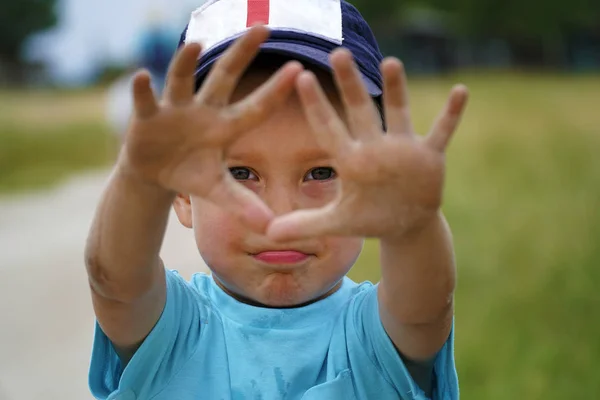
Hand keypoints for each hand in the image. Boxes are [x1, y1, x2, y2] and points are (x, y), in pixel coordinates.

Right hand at [119, 26, 302, 229]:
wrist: (154, 172)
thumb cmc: (190, 173)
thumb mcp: (216, 190)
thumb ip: (242, 204)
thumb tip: (270, 227)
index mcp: (226, 127)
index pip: (256, 107)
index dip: (275, 90)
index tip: (299, 68)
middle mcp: (204, 110)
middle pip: (225, 77)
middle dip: (242, 53)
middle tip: (262, 27)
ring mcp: (175, 109)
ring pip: (182, 80)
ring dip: (187, 63)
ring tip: (196, 45)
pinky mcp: (148, 115)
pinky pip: (146, 100)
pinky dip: (143, 90)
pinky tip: (142, 77)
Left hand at [267, 49, 467, 241]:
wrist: (404, 224)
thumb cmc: (368, 217)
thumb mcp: (337, 222)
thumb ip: (304, 224)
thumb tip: (267, 233)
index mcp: (350, 160)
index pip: (328, 128)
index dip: (316, 105)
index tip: (300, 78)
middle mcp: (374, 147)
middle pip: (359, 110)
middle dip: (350, 84)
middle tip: (337, 53)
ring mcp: (402, 148)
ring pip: (397, 112)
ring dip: (396, 89)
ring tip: (391, 62)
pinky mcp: (429, 156)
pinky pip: (442, 131)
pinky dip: (451, 114)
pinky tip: (461, 91)